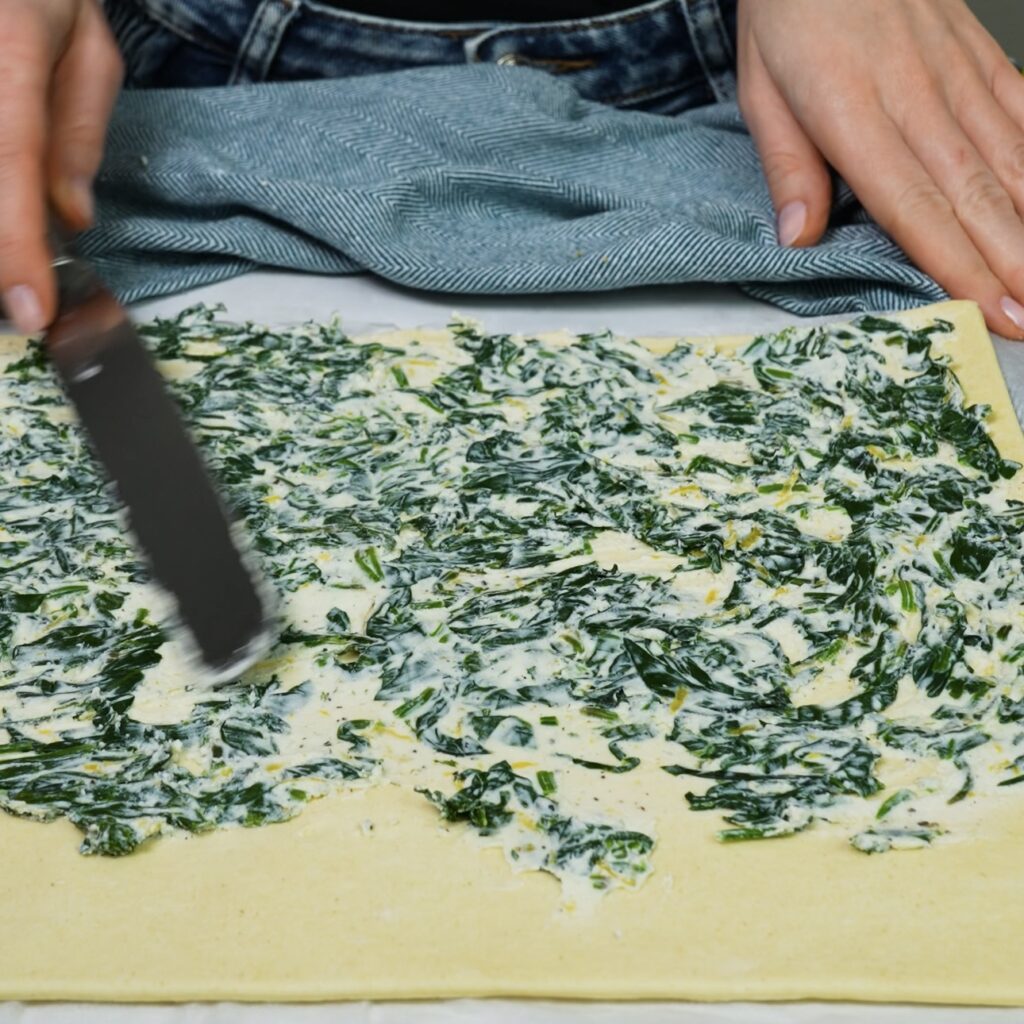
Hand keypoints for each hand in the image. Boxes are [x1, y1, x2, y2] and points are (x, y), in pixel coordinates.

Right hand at [0, 0, 121, 333]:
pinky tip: (8, 218)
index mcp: (10, 43)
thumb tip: (71, 220)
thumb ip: (78, 133)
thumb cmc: (45, 0)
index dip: (16, 245)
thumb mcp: (87, 50)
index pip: (12, 158)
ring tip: (20, 261)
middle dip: (0, 245)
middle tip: (22, 293)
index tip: (30, 310)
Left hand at [738, 0, 1023, 337]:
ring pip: (1009, 156)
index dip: (956, 263)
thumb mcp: (762, 93)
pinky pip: (1023, 107)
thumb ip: (786, 166)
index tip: (990, 310)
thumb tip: (798, 237)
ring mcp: (956, 73)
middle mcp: (917, 98)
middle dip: (1010, 262)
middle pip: (973, 192)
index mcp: (855, 116)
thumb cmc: (789, 15)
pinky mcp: (977, 54)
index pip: (914, 206)